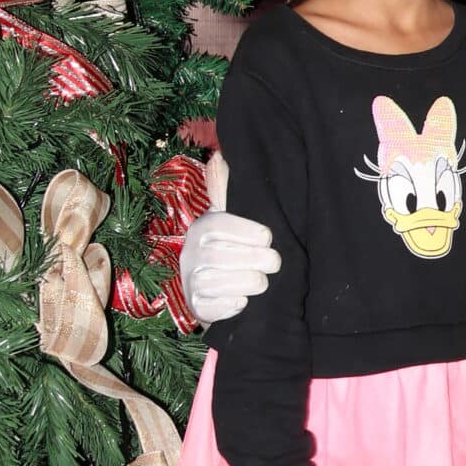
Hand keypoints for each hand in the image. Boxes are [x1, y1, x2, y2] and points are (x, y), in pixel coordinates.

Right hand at [180, 155, 280, 324]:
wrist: (223, 293)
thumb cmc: (237, 251)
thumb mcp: (236, 221)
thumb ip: (229, 192)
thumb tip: (219, 157)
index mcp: (202, 228)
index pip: (217, 225)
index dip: (244, 231)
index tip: (268, 237)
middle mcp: (190, 253)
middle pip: (217, 255)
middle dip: (252, 259)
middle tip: (275, 263)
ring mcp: (190, 281)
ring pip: (214, 281)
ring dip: (245, 282)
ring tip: (262, 282)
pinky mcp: (195, 307)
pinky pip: (211, 307)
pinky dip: (231, 305)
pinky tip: (244, 301)